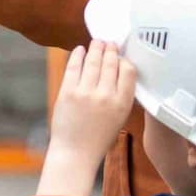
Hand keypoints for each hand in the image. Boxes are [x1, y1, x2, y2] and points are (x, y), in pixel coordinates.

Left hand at [36, 42, 135, 195]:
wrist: (75, 153)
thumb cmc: (98, 137)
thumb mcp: (119, 117)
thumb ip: (121, 95)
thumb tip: (119, 69)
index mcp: (122, 103)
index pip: (128, 71)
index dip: (124, 60)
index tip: (120, 56)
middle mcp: (105, 96)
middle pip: (110, 62)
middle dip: (110, 49)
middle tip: (109, 43)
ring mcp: (85, 92)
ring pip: (93, 61)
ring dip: (95, 48)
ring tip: (97, 42)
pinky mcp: (67, 92)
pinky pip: (74, 66)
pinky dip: (77, 55)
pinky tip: (80, 50)